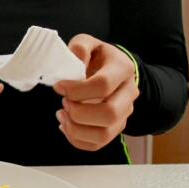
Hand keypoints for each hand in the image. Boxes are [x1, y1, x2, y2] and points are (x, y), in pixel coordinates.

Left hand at [53, 35, 138, 151]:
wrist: (110, 70)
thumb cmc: (96, 58)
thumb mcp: (87, 43)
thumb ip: (79, 48)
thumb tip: (75, 61)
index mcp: (123, 68)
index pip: (103, 85)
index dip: (77, 89)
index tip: (59, 87)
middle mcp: (129, 93)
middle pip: (109, 114)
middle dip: (79, 112)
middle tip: (64, 102)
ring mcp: (124, 114)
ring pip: (104, 134)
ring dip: (76, 129)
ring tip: (62, 114)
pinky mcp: (115, 128)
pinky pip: (97, 144)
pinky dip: (76, 139)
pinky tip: (65, 125)